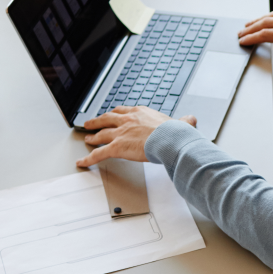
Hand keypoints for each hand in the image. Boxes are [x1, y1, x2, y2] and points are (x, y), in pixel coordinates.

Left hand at [75, 106, 196, 167]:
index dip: (116, 113)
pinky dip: (88, 159)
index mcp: (141, 113)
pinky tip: (82, 162)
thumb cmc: (175, 133)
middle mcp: (128, 120)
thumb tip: (191, 119)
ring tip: (87, 139)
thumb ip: (184, 121)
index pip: (124, 111)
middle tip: (91, 123)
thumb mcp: (181, 123)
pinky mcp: (116, 147)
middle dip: (98, 121)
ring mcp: (120, 133)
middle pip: (107, 118)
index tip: (112, 114)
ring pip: (101, 134)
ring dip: (93, 137)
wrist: (169, 140)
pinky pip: (98, 154)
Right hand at [239, 11, 272, 79]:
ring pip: (272, 15)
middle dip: (251, 28)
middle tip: (240, 34)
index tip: (242, 41)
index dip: (252, 38)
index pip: (267, 35)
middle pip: (266, 22)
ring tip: (248, 25)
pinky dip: (269, 16)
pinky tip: (268, 19)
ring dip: (258, 20)